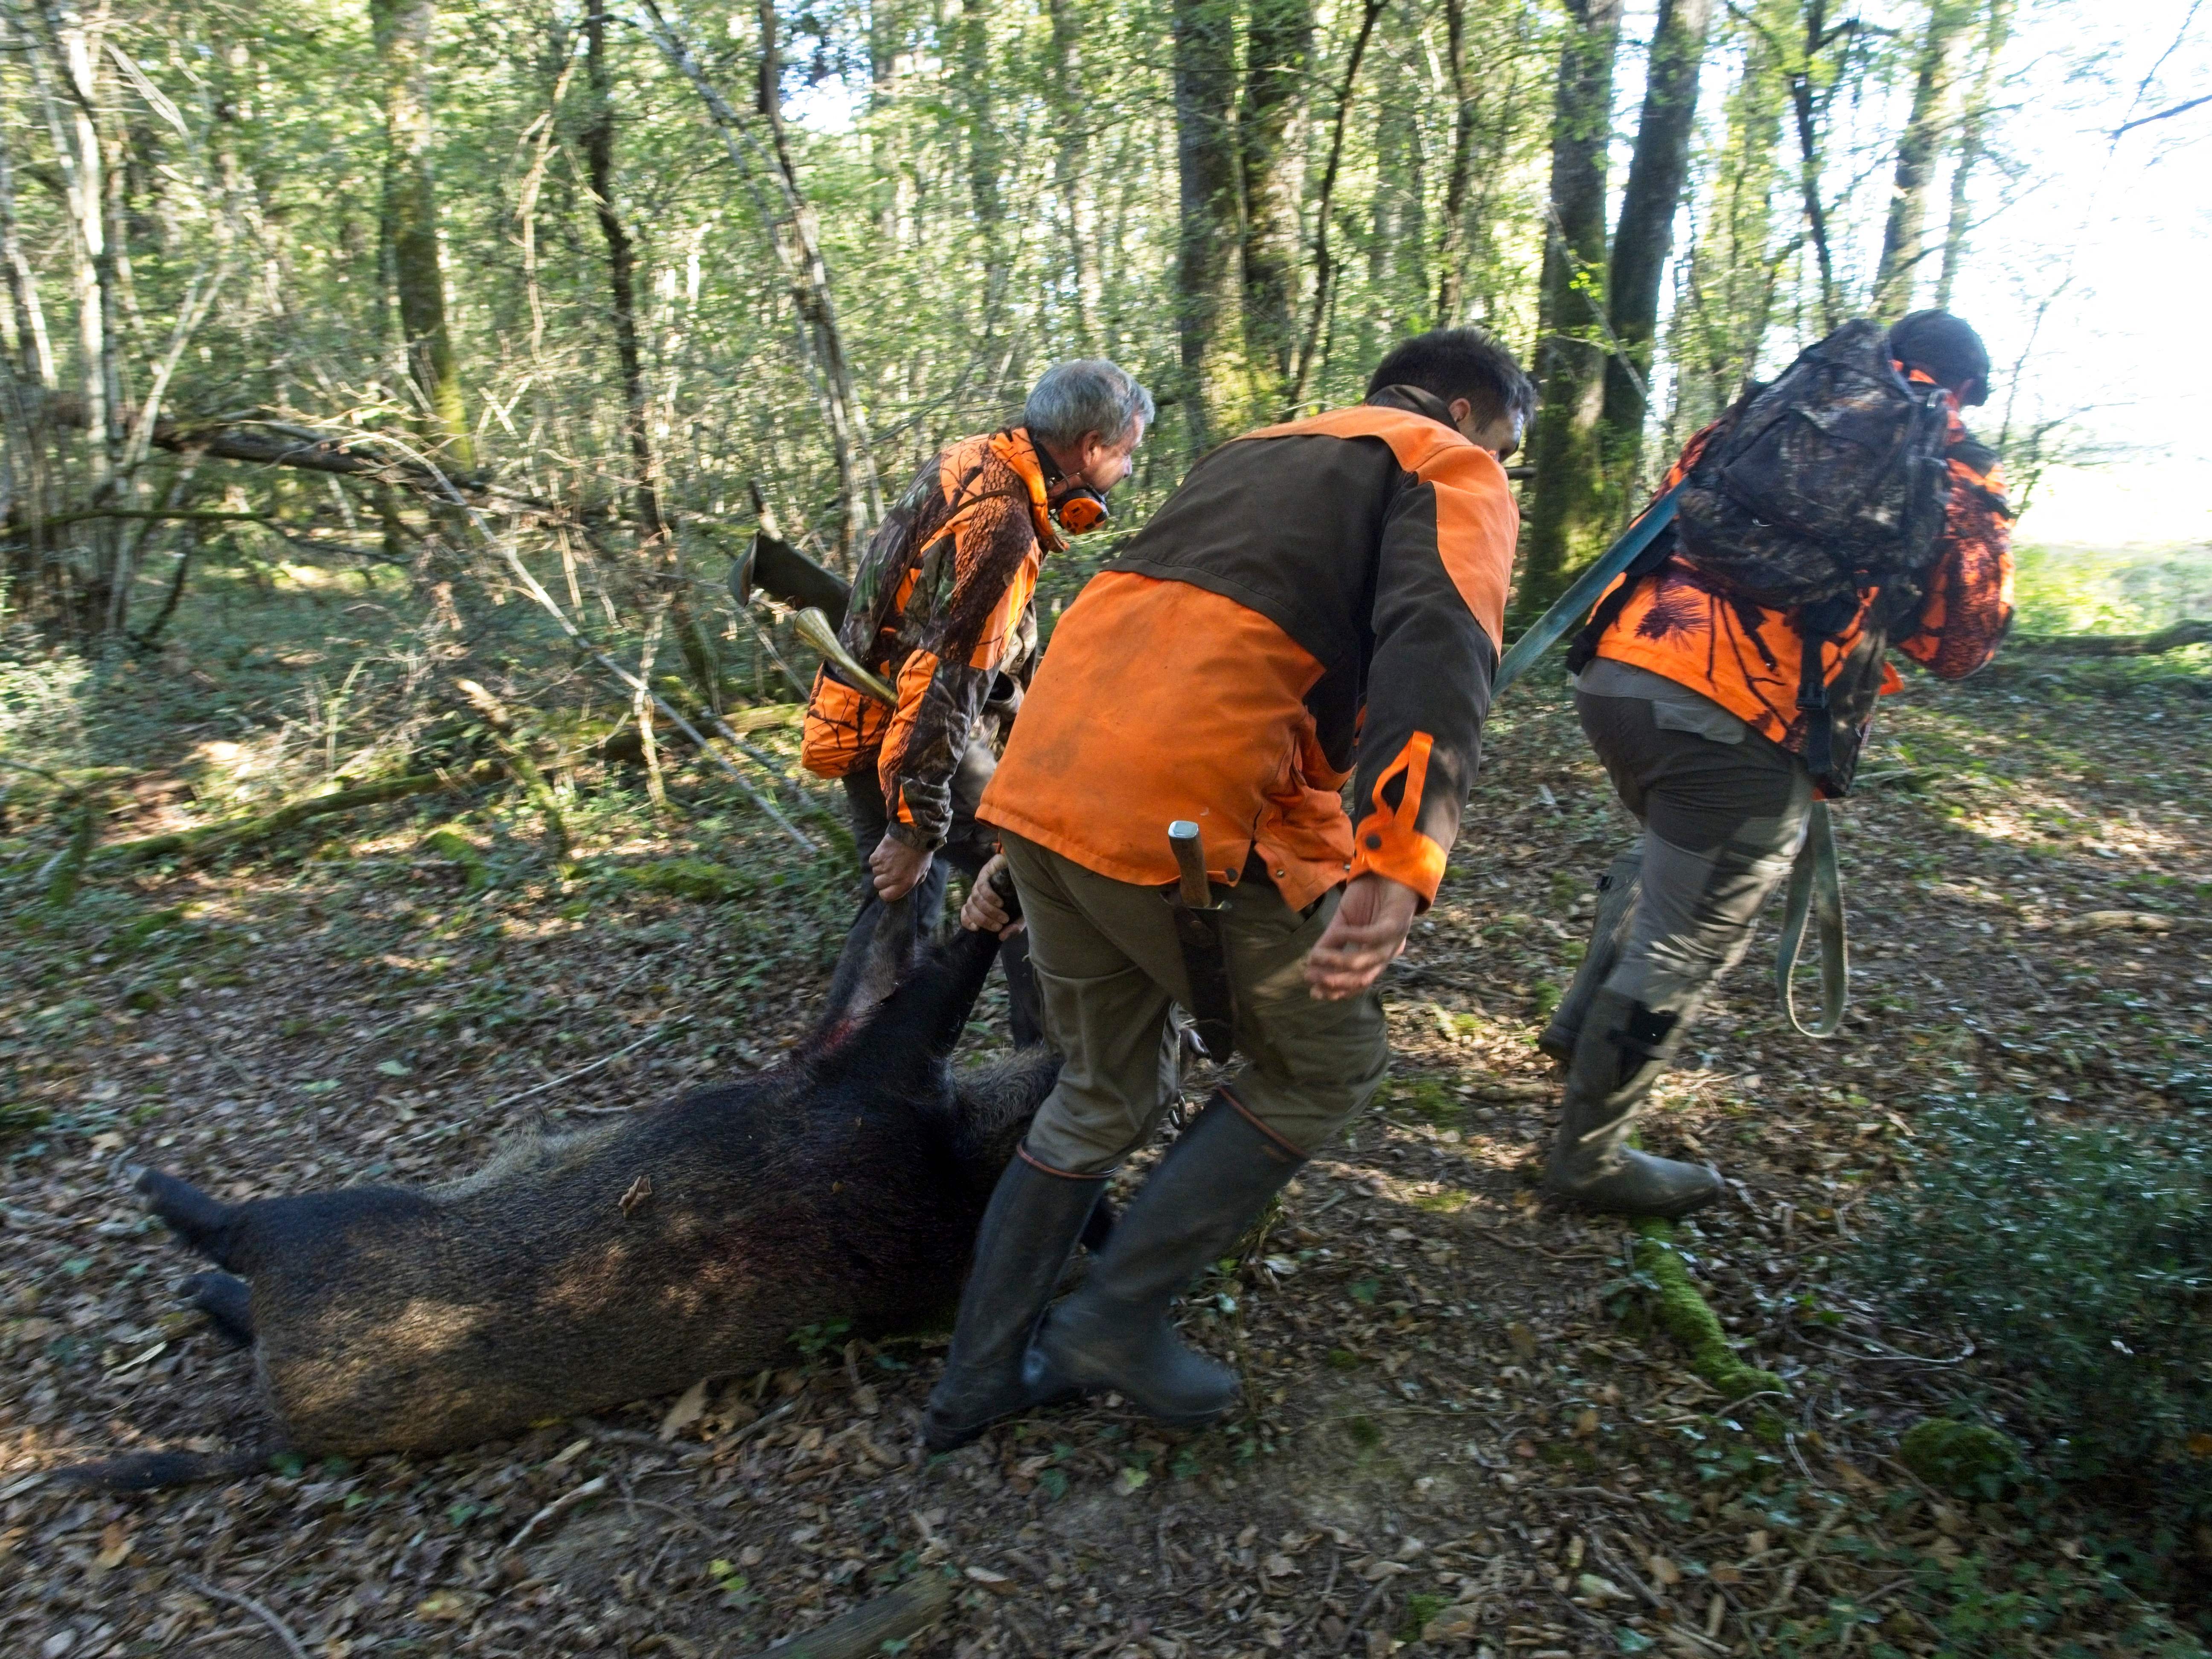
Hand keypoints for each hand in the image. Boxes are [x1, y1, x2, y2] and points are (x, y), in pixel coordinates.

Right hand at [869, 834, 933, 900]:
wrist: (915, 834)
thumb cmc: (921, 853)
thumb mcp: (923, 871)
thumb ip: (914, 881)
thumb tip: (904, 887)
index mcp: (905, 883)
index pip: (886, 896)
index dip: (886, 892)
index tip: (887, 887)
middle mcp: (893, 877)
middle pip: (878, 884)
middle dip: (883, 878)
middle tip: (890, 869)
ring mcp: (884, 866)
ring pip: (875, 871)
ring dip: (880, 867)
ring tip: (890, 858)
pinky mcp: (878, 855)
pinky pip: (872, 861)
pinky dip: (877, 858)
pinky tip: (885, 853)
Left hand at [960, 853, 1024, 938]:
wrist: (1030, 871)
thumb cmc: (1024, 895)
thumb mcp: (1021, 915)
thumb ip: (1013, 927)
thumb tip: (1001, 937)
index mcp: (982, 903)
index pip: (966, 912)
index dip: (967, 921)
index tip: (976, 929)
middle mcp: (979, 892)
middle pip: (970, 908)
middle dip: (983, 920)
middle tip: (999, 926)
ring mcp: (982, 881)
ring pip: (975, 899)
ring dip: (989, 911)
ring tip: (1004, 917)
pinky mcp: (986, 871)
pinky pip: (981, 886)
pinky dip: (989, 897)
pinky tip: (1000, 903)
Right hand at [1303, 874, 1419, 999]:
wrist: (1388, 869)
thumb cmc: (1369, 896)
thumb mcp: (1343, 922)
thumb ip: (1331, 941)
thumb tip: (1311, 961)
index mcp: (1375, 956)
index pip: (1357, 982)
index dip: (1336, 991)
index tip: (1313, 991)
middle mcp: (1387, 954)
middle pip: (1363, 979)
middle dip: (1336, 983)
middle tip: (1311, 977)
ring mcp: (1394, 941)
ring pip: (1367, 962)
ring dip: (1339, 963)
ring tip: (1317, 957)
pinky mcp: (1397, 924)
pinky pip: (1373, 937)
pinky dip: (1353, 936)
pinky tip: (1338, 932)